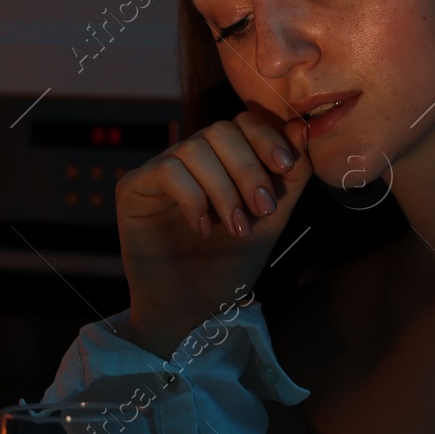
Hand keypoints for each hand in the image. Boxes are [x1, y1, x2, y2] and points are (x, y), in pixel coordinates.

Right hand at [116, 106, 314, 358]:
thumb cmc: (230, 266)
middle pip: (220, 131)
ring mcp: (160, 172)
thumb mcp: (271, 220)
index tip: (285, 165)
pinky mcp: (133, 188)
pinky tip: (203, 229)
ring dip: (224, 188)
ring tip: (237, 227)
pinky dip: (193, 198)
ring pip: (194, 149)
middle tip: (263, 208)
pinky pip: (167, 170)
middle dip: (248, 168)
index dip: (266, 136)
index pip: (242, 123)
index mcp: (223, 160)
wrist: (194, 310)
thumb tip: (301, 128)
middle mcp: (190, 159)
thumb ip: (289, 177)